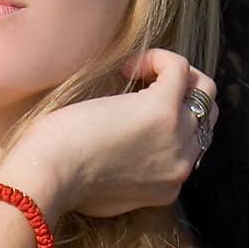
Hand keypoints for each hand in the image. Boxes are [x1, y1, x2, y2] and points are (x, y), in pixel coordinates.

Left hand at [21, 49, 218, 219]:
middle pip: (202, 116)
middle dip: (178, 95)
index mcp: (168, 186)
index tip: (130, 109)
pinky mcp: (161, 109)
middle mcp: (182, 164)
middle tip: (138, 86)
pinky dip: (156, 58)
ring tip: (133, 74)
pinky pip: (178, 68)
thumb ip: (125, 174)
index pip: (189, 145)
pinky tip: (125, 67)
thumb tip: (127, 147)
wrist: (45, 175)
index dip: (167, 120)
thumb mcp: (101, 189)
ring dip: (170, 75)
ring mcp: (176, 136)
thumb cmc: (57, 180)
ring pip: (202, 90)